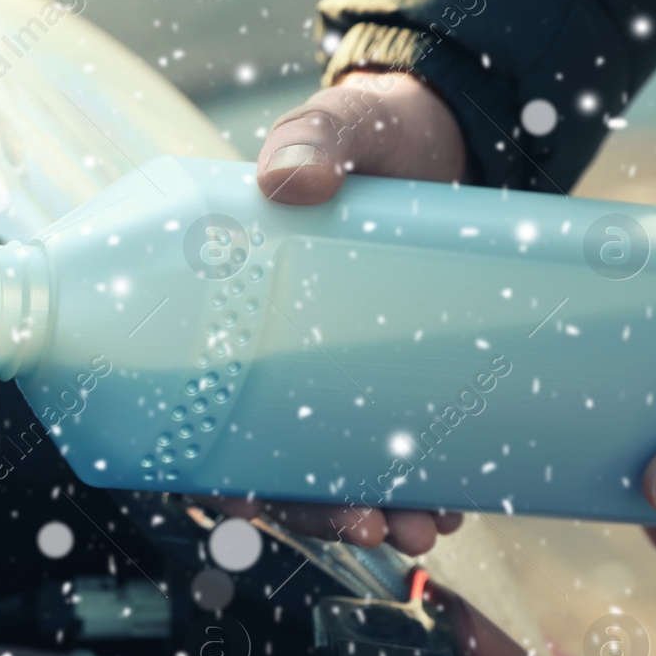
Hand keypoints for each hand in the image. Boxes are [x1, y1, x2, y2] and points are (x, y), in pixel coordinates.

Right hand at [239, 70, 469, 555]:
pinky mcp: (395, 373)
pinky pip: (396, 446)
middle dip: (322, 513)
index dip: (220, 478)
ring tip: (429, 527)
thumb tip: (288, 180)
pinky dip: (421, 482)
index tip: (257, 504)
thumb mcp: (333, 128)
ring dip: (378, 511)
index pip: (199, 421)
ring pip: (338, 470)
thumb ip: (309, 140)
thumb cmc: (361, 134)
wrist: (437, 130)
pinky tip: (456, 501)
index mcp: (230, 318)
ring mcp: (336, 373)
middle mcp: (275, 361)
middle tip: (375, 527)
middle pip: (275, 467)